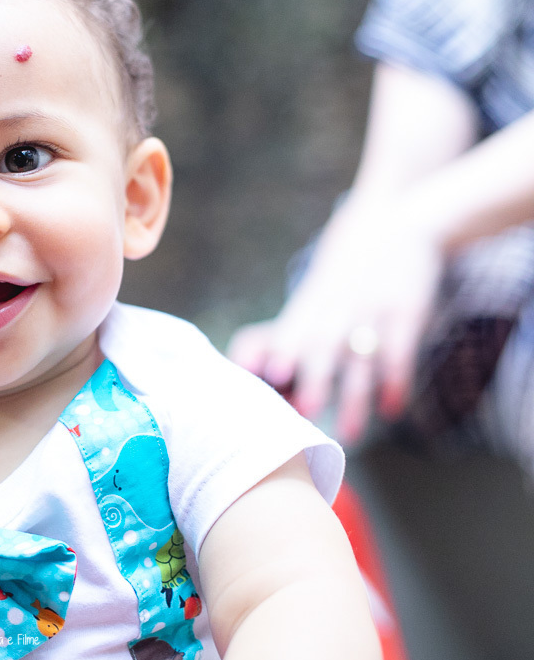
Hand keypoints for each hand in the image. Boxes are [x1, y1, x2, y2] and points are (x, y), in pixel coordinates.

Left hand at [228, 202, 443, 442]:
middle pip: (321, 346)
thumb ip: (283, 337)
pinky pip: (400, 349)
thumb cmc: (343, 279)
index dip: (274, 355)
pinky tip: (391, 408)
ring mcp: (370, 309)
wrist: (399, 225)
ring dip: (354, 396)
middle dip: (312, 379)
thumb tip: (253, 379)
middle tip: (303, 414)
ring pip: (359, 356)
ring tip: (349, 435)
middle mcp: (335, 309)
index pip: (284, 333)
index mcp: (307, 308)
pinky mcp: (405, 311)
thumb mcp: (312, 300)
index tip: (266, 381)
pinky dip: (396, 379)